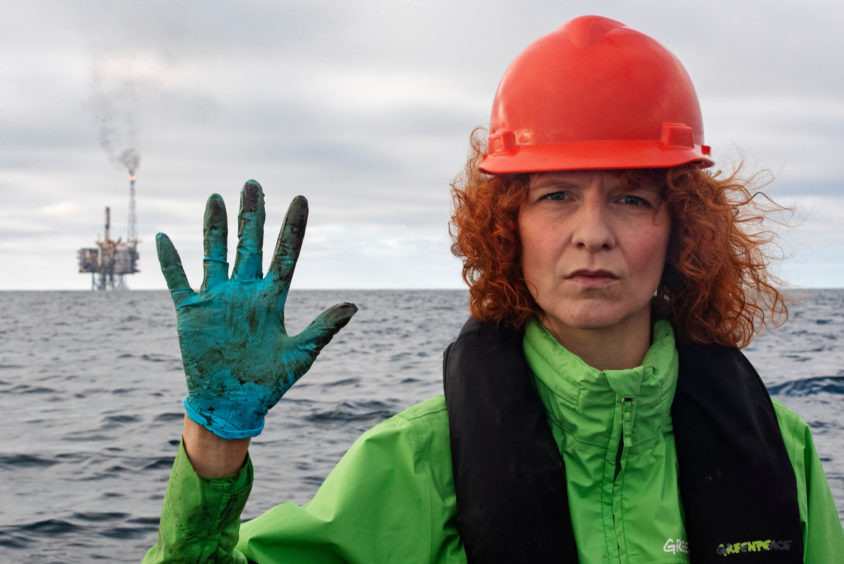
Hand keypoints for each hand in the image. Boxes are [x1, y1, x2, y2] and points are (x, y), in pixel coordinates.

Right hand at [156, 180, 356, 438]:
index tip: (300, 199)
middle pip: (249, 244)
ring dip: (214, 226)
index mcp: (272, 299)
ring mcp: (217, 299)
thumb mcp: (300, 355)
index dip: (293, 228)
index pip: (285, 254)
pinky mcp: (192, 313)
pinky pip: (178, 281)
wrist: (232, 406)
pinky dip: (170, 262)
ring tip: (215, 197)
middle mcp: (245, 292)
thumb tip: (354, 305)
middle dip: (252, 215)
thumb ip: (323, 328)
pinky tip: (163, 238)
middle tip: (253, 184)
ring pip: (215, 253)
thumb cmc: (269, 383)